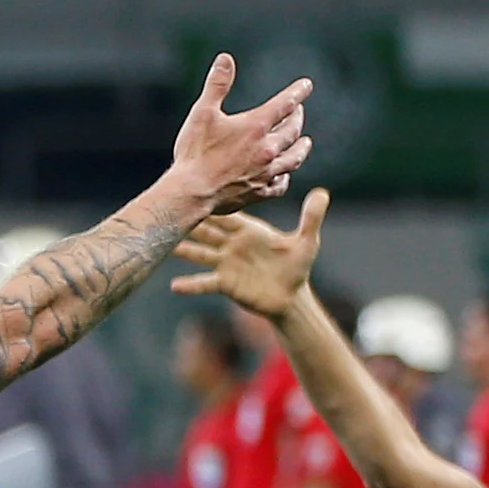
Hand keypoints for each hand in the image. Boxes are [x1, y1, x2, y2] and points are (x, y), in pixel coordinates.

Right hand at [168, 52, 314, 215]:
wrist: (191, 193)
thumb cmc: (194, 153)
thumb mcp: (202, 113)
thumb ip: (217, 85)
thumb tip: (225, 59)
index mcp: (255, 127)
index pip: (284, 104)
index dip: (297, 92)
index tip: (306, 85)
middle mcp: (266, 149)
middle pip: (292, 130)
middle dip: (297, 118)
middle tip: (299, 111)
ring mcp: (265, 172)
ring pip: (293, 158)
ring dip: (301, 148)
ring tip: (305, 142)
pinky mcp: (258, 192)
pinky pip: (280, 185)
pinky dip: (285, 178)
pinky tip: (284, 175)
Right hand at [171, 189, 326, 315]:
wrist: (291, 297)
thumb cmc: (297, 266)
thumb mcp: (306, 241)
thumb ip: (311, 218)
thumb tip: (322, 193)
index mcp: (249, 230)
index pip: (227, 214)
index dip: (212, 204)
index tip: (197, 190)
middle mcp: (233, 244)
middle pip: (207, 230)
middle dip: (191, 221)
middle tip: (171, 209)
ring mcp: (226, 263)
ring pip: (200, 253)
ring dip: (184, 249)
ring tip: (166, 244)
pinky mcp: (224, 283)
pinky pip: (204, 283)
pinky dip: (190, 285)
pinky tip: (175, 286)